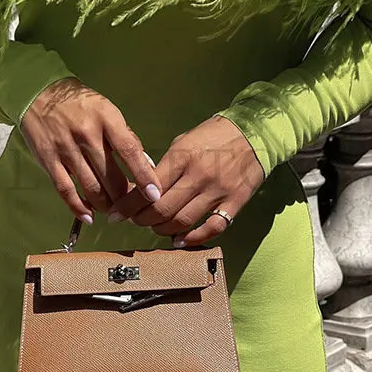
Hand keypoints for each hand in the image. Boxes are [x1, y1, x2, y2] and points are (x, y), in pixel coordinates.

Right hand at [21, 78, 161, 222]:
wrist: (39, 93)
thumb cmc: (81, 104)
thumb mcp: (108, 111)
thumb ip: (126, 137)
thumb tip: (146, 166)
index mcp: (106, 118)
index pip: (130, 151)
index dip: (143, 176)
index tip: (154, 195)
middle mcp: (86, 134)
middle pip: (110, 176)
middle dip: (124, 197)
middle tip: (132, 206)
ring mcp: (66, 148)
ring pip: (90, 187)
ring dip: (105, 204)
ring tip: (113, 210)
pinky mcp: (48, 159)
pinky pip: (65, 189)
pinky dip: (78, 207)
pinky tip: (89, 216)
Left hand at [107, 116, 264, 245]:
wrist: (255, 132)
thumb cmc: (215, 135)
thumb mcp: (184, 141)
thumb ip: (165, 165)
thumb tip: (143, 187)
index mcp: (182, 157)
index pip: (148, 188)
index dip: (128, 205)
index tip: (116, 213)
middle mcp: (198, 175)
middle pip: (161, 209)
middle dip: (142, 219)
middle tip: (135, 221)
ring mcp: (218, 191)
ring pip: (182, 221)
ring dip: (162, 230)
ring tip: (155, 227)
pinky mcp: (235, 202)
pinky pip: (212, 228)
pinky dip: (193, 238)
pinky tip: (180, 239)